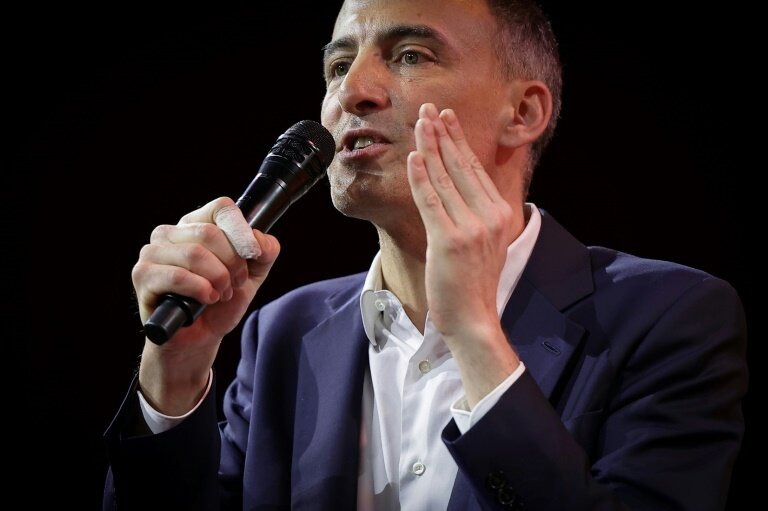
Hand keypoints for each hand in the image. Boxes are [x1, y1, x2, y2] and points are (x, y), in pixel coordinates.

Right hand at [132, 196, 279, 413]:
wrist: (200, 338)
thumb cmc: (221, 302)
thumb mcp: (252, 275)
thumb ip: (264, 253)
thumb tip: (261, 242)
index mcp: (197, 224)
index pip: (221, 208)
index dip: (241, 229)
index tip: (253, 253)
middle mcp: (171, 232)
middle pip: (210, 233)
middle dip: (232, 263)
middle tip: (234, 284)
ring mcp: (152, 252)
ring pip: (194, 254)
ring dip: (217, 279)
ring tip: (220, 294)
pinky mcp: (143, 275)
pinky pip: (176, 276)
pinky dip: (199, 290)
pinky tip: (205, 300)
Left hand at [407, 103, 519, 406]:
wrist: (473, 318)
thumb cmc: (472, 283)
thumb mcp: (483, 242)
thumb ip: (474, 213)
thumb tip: (455, 186)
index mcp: (499, 213)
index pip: (474, 169)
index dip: (457, 141)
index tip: (446, 119)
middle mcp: (489, 216)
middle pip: (461, 166)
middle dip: (443, 134)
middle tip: (429, 108)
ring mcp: (470, 228)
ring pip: (445, 178)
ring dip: (430, 146)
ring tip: (419, 122)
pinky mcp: (449, 241)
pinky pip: (431, 201)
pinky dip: (422, 177)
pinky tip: (414, 157)